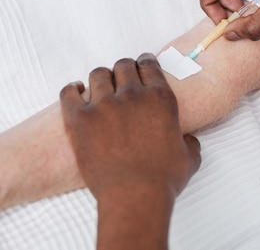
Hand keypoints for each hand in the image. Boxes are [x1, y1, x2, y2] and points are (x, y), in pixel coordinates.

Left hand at [60, 53, 200, 200]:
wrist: (134, 196)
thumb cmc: (163, 179)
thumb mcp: (190, 158)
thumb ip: (190, 142)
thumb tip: (189, 140)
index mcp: (160, 98)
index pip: (149, 64)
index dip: (144, 62)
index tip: (141, 65)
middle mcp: (132, 95)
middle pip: (123, 65)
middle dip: (122, 69)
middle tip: (120, 79)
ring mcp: (104, 105)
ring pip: (98, 74)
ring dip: (100, 79)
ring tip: (98, 88)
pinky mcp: (80, 119)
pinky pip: (69, 92)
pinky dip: (72, 90)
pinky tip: (76, 92)